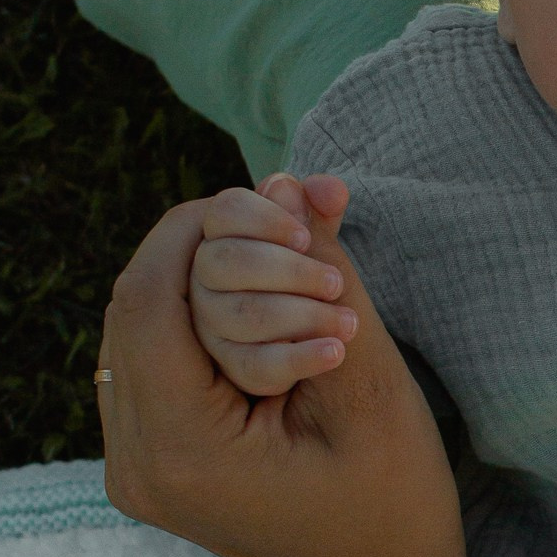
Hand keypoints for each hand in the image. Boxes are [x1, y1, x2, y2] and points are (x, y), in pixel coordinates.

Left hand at [99, 190, 465, 556]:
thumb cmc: (392, 498)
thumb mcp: (370, 381)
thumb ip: (327, 276)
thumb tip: (291, 179)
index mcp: (182, 453)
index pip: (149, 297)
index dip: (203, 228)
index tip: (278, 205)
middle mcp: (134, 462)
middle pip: (136, 302)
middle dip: (208, 246)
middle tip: (294, 229)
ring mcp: (130, 464)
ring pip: (138, 322)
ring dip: (205, 277)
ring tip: (289, 269)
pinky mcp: (144, 456)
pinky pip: (151, 354)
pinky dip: (201, 314)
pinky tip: (261, 308)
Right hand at [191, 173, 360, 397]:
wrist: (337, 367)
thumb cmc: (320, 289)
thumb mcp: (322, 250)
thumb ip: (319, 218)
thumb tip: (328, 187)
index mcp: (227, 235)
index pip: (226, 210)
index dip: (266, 218)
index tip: (305, 238)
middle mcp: (207, 277)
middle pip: (226, 261)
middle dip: (290, 270)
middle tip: (336, 283)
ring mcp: (211, 324)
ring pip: (241, 315)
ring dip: (303, 316)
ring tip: (349, 323)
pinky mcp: (230, 369)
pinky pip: (254, 365)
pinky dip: (300, 358)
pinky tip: (335, 352)